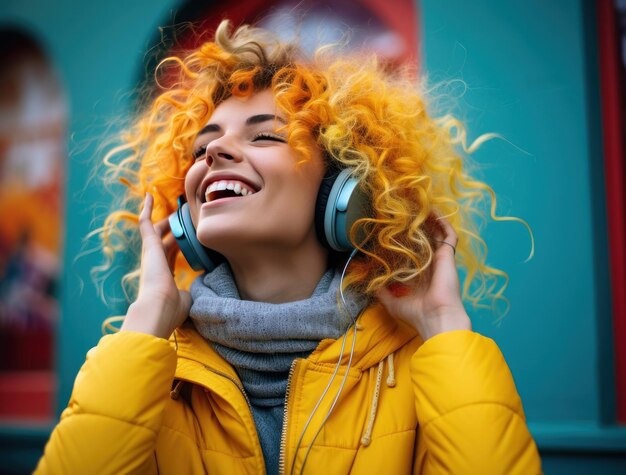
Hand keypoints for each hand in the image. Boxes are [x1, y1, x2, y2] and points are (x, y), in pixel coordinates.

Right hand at [121, 193, 191, 338]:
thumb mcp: (189, 297)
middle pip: (166, 238)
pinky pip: (145, 222)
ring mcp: (151, 252)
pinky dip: (146, 209)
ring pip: (158, 229)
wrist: (159, 308)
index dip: (181, 243)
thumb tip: (205, 285)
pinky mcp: (149, 245)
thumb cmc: (173, 308)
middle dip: (176, 227)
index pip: (172, 253)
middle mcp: (156, 261)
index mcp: (164, 273)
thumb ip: (194, 288)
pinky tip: (149, 195)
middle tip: (188, 214)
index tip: (191, 235)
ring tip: (180, 203)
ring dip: (169, 217)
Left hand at [376, 216, 470, 339]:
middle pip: (425, 240)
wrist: (437, 318)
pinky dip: (443, 223)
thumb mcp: (392, 302)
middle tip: (406, 213)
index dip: (405, 241)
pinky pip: (449, 235)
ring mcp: (441, 259)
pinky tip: (433, 212)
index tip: (393, 230)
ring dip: (430, 221)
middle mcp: (432, 265)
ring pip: (437, 234)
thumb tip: (369, 281)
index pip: (413, 253)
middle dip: (417, 227)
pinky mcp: (449, 255)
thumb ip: (381, 290)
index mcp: (421, 275)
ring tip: (419, 207)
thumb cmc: (416, 313)